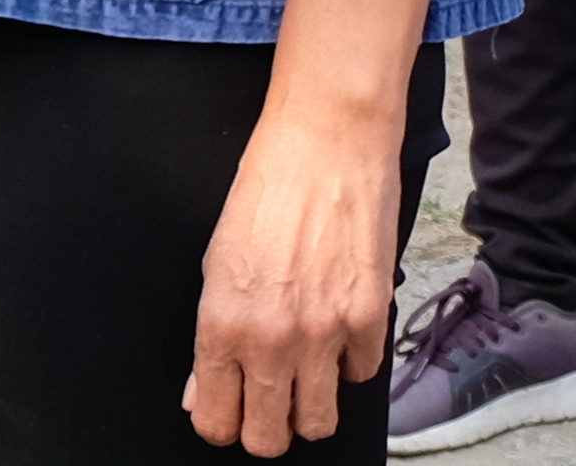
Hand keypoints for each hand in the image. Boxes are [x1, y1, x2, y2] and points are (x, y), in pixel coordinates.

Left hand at [184, 102, 399, 453]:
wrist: (326, 139)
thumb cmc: (268, 187)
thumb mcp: (216, 262)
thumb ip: (214, 337)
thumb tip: (206, 390)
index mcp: (222, 324)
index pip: (217, 421)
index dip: (222, 421)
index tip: (230, 409)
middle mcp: (271, 338)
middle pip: (268, 438)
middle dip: (265, 426)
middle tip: (268, 398)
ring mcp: (324, 333)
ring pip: (319, 422)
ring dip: (311, 405)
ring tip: (306, 371)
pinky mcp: (369, 317)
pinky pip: (362, 374)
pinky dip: (351, 359)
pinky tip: (339, 326)